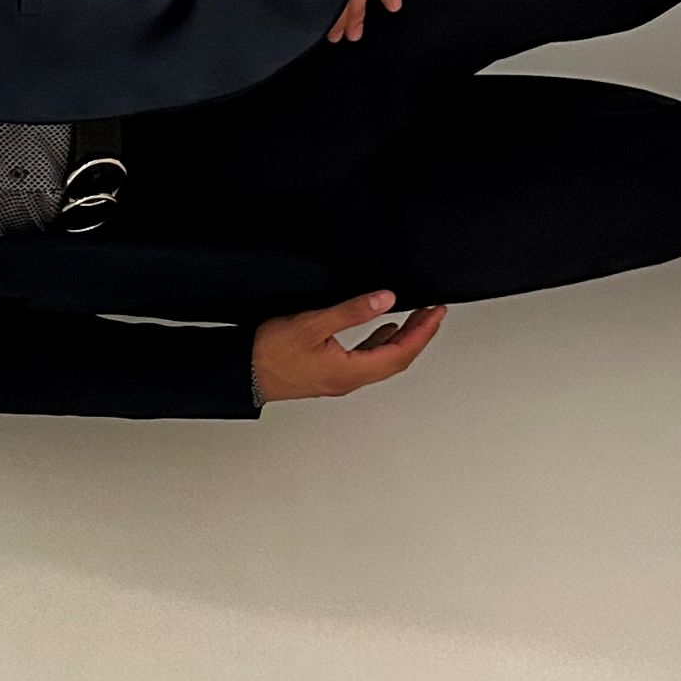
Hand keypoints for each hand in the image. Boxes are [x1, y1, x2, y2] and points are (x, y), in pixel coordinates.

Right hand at [251, 290, 445, 402]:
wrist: (243, 373)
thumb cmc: (269, 354)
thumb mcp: (312, 324)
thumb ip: (351, 312)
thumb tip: (385, 300)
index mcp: (350, 371)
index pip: (400, 353)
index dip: (423, 332)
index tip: (437, 313)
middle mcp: (349, 380)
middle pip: (397, 360)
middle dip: (419, 335)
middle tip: (433, 313)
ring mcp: (339, 379)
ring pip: (382, 361)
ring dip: (402, 340)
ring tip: (415, 319)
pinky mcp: (328, 374)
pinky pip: (366, 361)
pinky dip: (381, 344)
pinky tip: (381, 330)